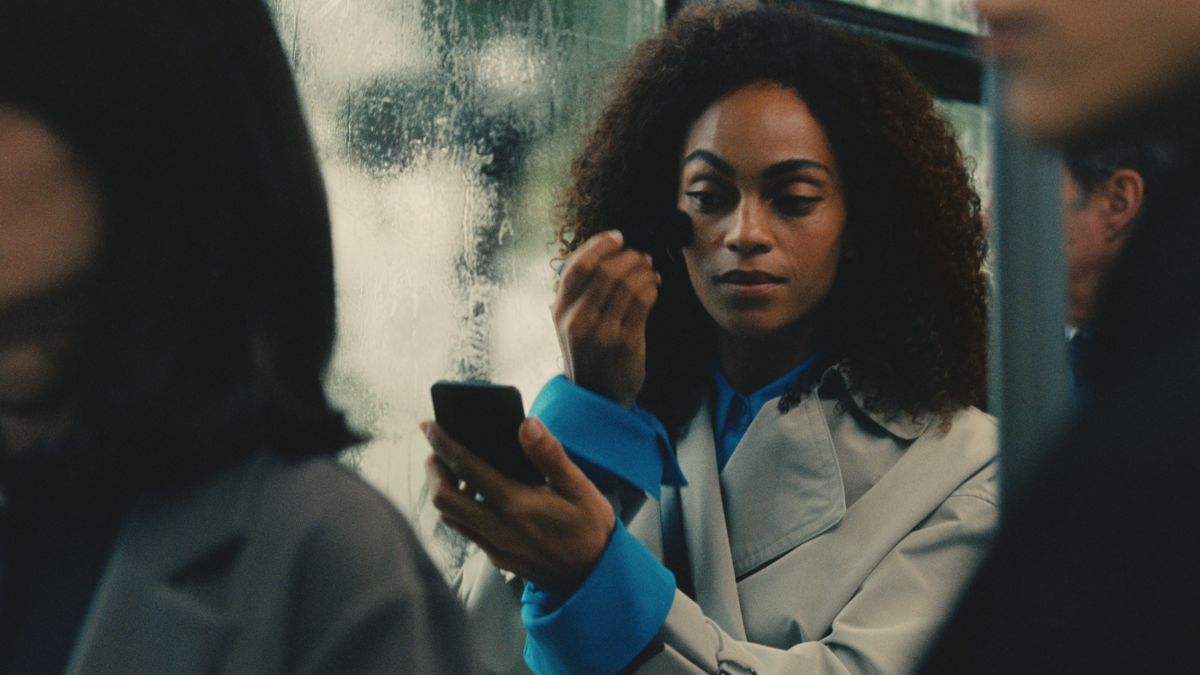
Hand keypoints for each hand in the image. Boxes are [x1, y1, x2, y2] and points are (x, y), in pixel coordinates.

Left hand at [423, 417, 614, 596]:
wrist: (593, 575)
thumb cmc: (588, 527)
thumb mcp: (580, 487)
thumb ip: (550, 455)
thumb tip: (526, 424)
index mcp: (517, 504)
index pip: (467, 468)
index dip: (443, 444)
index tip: (428, 426)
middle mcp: (499, 527)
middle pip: (444, 498)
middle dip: (433, 470)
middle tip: (435, 452)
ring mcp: (495, 546)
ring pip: (450, 517)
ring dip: (443, 492)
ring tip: (452, 472)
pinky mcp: (496, 558)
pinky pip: (466, 531)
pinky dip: (459, 511)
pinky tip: (474, 498)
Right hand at [553, 230, 659, 407]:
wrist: (598, 396)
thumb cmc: (589, 353)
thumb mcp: (572, 323)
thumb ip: (581, 292)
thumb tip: (609, 251)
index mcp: (561, 310)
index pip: (577, 266)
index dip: (600, 245)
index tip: (618, 237)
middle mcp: (578, 321)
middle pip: (606, 271)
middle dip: (629, 257)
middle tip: (641, 256)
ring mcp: (601, 333)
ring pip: (627, 284)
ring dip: (644, 271)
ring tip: (650, 270)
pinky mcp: (625, 343)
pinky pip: (643, 302)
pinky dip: (652, 288)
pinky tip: (654, 287)